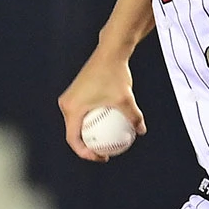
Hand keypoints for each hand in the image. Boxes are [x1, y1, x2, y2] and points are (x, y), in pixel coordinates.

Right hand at [58, 46, 146, 161]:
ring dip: (90, 134)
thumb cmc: (115, 74)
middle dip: (88, 146)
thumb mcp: (126, 98)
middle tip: (105, 153)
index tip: (102, 157)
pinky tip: (109, 125)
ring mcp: (70, 97)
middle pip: (74, 133)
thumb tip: (142, 131)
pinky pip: (83, 112)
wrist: (109, 52)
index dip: (86, 153)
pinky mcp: (77, 92)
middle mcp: (66, 104)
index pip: (73, 140)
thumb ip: (134, 116)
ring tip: (106, 143)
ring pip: (78, 123)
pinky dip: (92, 121)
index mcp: (71, 108)